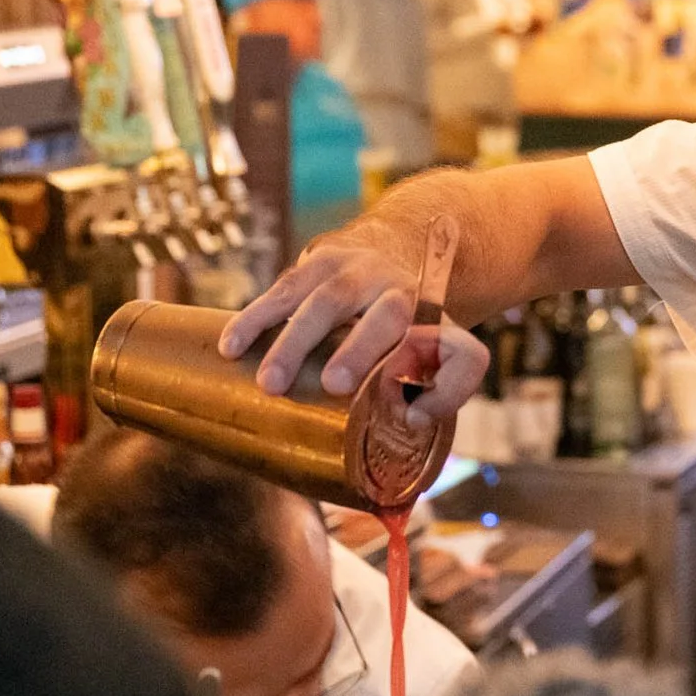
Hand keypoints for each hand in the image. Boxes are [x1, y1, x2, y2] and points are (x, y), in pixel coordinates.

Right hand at [219, 237, 489, 422]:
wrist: (390, 253)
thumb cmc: (404, 331)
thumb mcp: (427, 357)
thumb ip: (422, 399)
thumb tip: (408, 441)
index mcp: (439, 326)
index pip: (463, 355)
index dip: (450, 389)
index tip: (414, 419)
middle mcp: (405, 292)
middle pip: (390, 314)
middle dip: (361, 349)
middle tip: (334, 385)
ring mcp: (361, 271)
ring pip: (329, 298)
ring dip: (296, 340)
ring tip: (269, 384)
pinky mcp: (319, 261)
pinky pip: (286, 288)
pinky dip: (257, 317)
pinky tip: (232, 347)